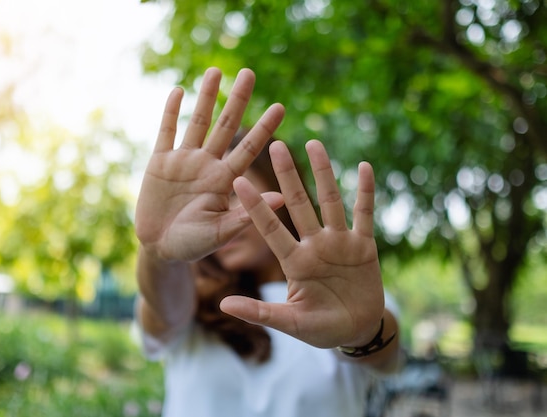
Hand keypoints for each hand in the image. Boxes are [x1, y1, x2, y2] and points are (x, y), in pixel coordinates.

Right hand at [135, 67, 284, 261]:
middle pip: (225, 126)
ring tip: (215, 71)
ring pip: (197, 122)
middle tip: (249, 73)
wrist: (160, 248)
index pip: (248, 148)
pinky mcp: (159, 163)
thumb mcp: (221, 231)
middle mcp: (207, 165)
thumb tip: (280, 197)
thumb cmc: (194, 244)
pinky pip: (166, 132)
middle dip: (237, 100)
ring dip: (205, 97)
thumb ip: (246, 214)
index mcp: (225, 180)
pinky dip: (171, 112)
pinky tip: (179, 91)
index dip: (264, 128)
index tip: (280, 107)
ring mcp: (183, 161)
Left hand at [220, 140, 383, 348]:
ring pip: (330, 201)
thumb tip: (223, 304)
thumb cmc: (320, 329)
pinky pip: (364, 214)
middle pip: (299, 204)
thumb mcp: (290, 323)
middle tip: (274, 144)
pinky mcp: (363, 245)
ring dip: (323, 172)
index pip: (270, 229)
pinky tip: (364, 166)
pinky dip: (365, 192)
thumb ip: (260, 312)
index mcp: (293, 262)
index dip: (255, 206)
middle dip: (287, 175)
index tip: (238, 182)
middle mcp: (313, 245)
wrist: (356, 330)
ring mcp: (339, 242)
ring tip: (313, 143)